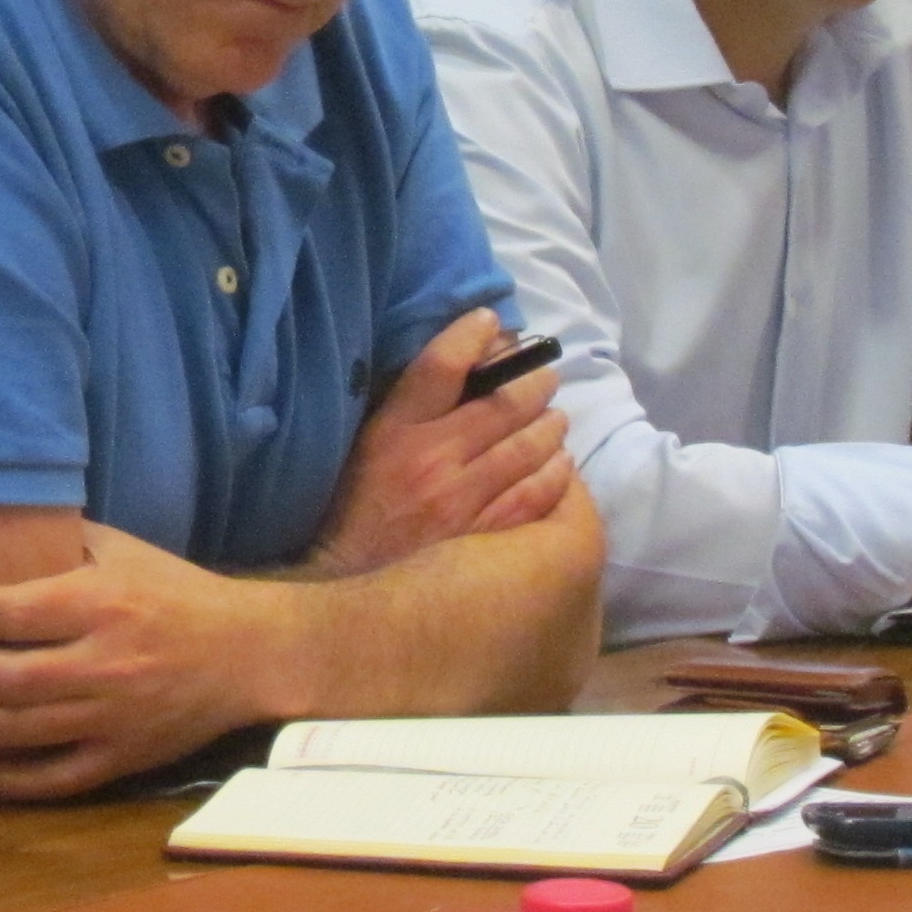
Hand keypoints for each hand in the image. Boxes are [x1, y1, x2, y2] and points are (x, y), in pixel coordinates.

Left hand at [0, 523, 285, 799]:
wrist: (250, 653)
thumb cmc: (176, 593)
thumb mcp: (124, 550)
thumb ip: (62, 540)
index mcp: (103, 604)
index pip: (13, 611)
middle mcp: (106, 663)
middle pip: (6, 677)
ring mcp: (114, 717)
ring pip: (22, 730)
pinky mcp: (124, 759)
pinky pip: (58, 779)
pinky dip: (9, 782)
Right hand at [305, 308, 573, 574]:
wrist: (350, 589)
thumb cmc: (356, 512)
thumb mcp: (366, 449)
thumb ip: (404, 410)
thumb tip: (456, 366)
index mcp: (395, 433)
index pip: (441, 366)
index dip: (472, 335)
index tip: (491, 322)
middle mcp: (433, 460)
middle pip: (502, 403)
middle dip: (533, 382)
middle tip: (545, 376)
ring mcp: (464, 500)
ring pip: (529, 446)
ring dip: (550, 424)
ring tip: (555, 418)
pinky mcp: (487, 536)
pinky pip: (538, 494)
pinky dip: (557, 473)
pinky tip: (561, 464)